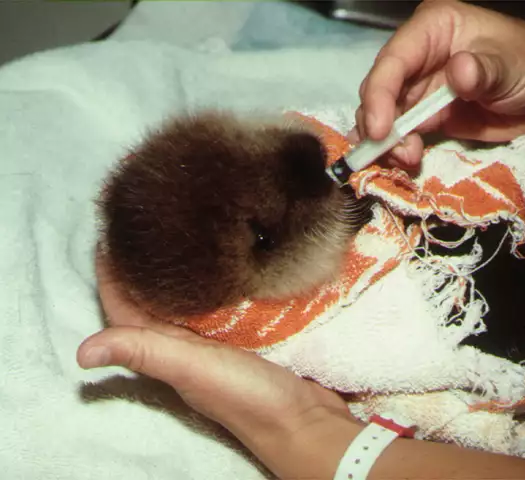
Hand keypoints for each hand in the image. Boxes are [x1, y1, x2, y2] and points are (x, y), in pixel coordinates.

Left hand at [77, 255, 351, 460]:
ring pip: (189, 299)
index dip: (112, 275)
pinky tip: (229, 260)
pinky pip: (223, 302)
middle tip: (149, 224)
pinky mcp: (248, 334)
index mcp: (167, 351)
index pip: (126, 308)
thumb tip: (80, 353)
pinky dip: (219, 281)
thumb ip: (146, 352)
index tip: (111, 235)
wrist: (303, 419)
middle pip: (155, 299)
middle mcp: (187, 344)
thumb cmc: (246, 396)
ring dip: (181, 271)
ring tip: (184, 233)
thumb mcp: (192, 368)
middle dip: (145, 265)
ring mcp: (218, 339)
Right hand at [349, 0, 524, 166]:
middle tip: (392, 151)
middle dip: (379, 123)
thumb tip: (458, 72)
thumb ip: (483, 70)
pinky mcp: (424, 115)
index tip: (381, 130)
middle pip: (378, 89)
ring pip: (382, 114)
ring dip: (386, 141)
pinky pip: (399, 133)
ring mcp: (418, 86)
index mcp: (432, 28)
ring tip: (406, 159)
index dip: (380, 95)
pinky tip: (404, 161)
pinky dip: (395, 149)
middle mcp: (417, 55)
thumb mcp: (511, 65)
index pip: (393, 60)